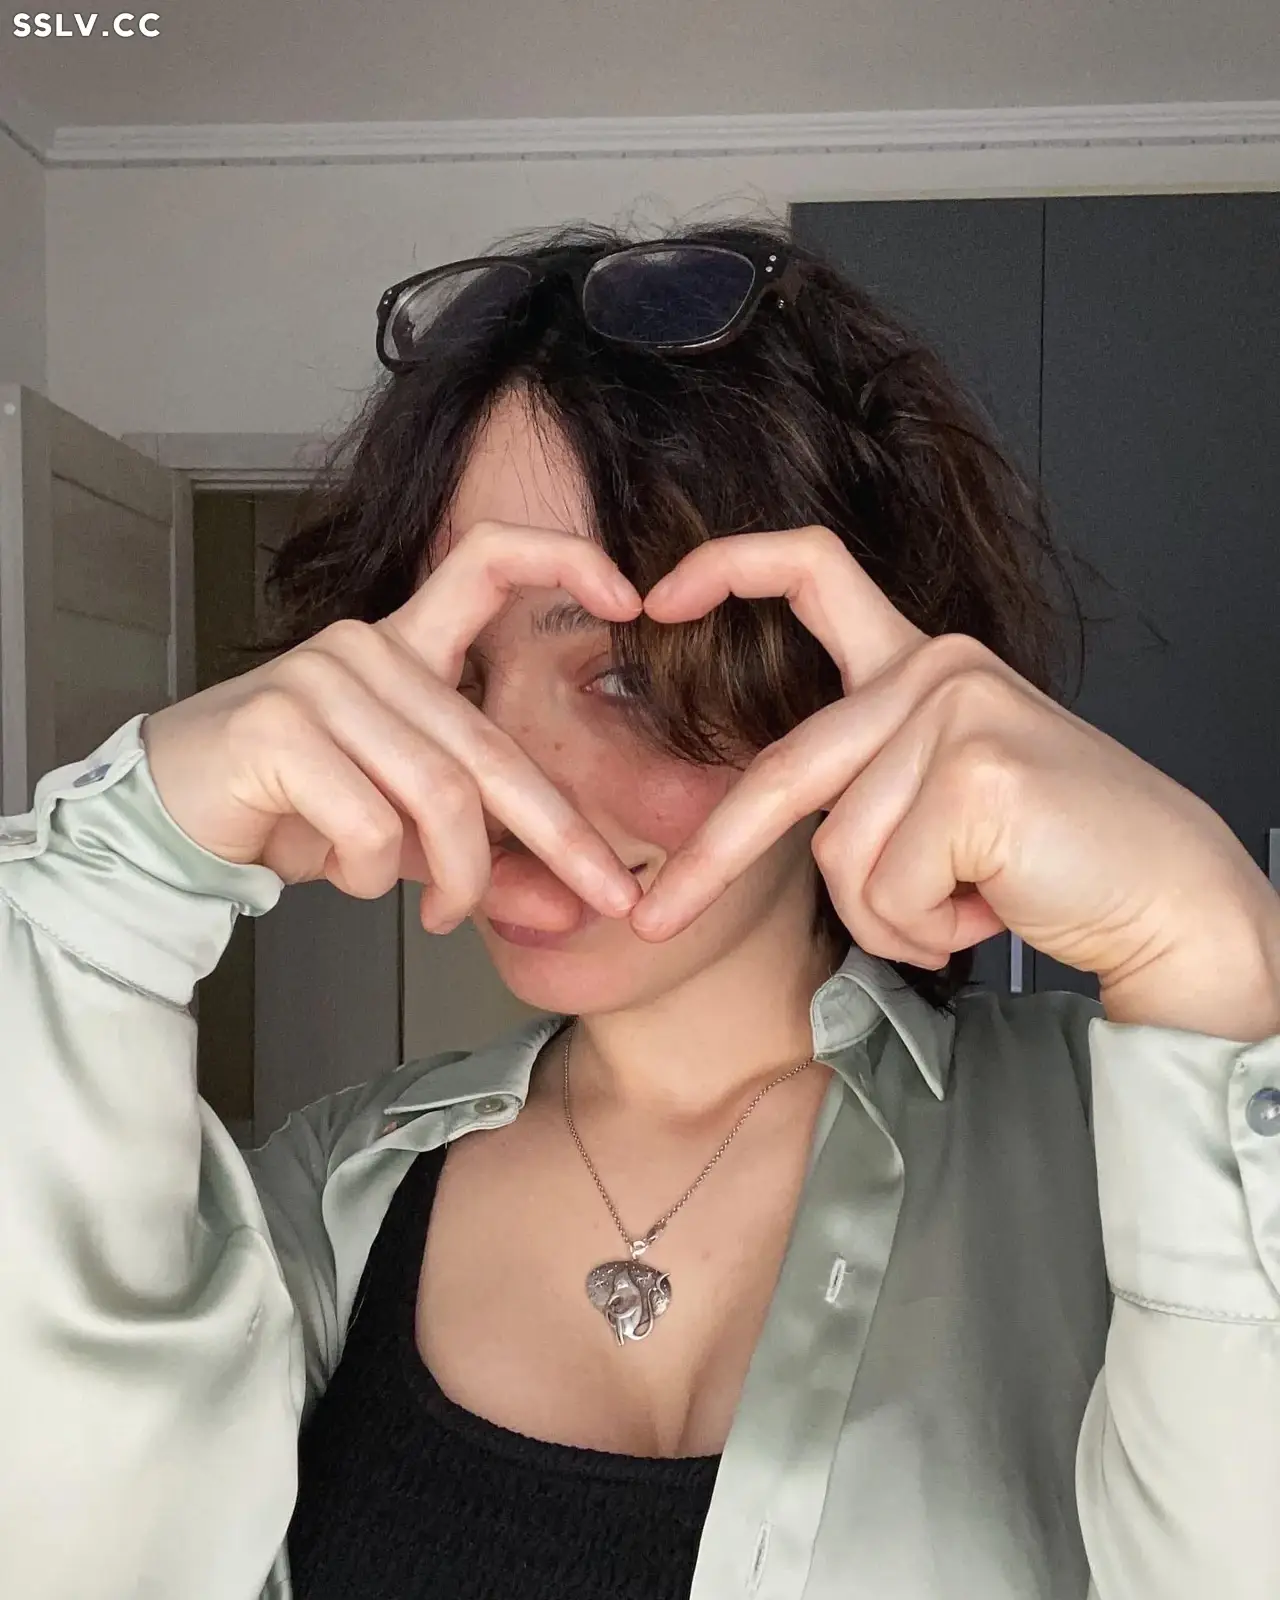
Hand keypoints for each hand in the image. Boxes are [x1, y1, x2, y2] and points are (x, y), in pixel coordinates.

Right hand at [142, 523, 643, 932]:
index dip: (563, 561)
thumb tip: (575, 911)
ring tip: (435, 912)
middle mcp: (366, 648)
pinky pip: (371, 826)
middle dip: (561, 837)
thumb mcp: (408, 830)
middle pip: (488, 750)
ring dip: (453, 878)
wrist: (176, 814)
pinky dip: (374, 875)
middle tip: (605, 894)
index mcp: (404, 647)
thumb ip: (490, 860)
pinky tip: (348, 874)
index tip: (630, 596)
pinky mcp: (279, 727)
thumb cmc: (297, 804)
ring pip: (438, 798)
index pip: (488, 561)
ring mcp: (320, 680)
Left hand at [630, 526, 1273, 991]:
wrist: (1169, 898)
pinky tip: (990, 905)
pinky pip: (885, 888)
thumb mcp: (943, 794)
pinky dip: (924, 928)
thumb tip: (754, 822)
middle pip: (787, 771)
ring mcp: (956, 712)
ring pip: (840, 854)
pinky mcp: (975, 772)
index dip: (728, 568)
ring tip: (967, 903)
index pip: (813, 569)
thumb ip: (865, 777)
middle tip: (654, 918)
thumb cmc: (1052, 855)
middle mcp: (936, 667)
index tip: (657, 597)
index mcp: (922, 661)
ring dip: (891, 916)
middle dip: (712, 859)